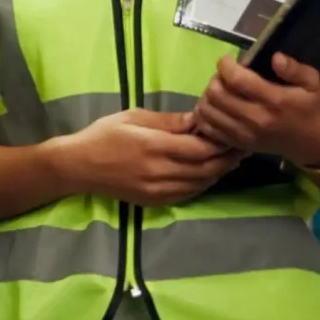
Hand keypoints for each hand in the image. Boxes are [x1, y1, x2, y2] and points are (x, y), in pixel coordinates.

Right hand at [52, 108, 241, 206]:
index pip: (200, 149)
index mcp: (154, 146)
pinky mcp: (155, 201)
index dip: (221, 143)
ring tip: (229, 158)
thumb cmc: (103, 135)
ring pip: (201, 184)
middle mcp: (159, 172)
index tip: (232, 132)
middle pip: (206, 169)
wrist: (78, 167)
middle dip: (227, 158)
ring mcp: (157, 190)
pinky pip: (189, 194)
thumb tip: (198, 120)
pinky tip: (208, 173)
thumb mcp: (134, 117)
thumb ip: (169, 121)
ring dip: (218, 172)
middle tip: (240, 146)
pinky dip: (203, 183)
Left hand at [191, 54, 319, 166]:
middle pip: (217, 94)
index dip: (225, 65)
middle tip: (225, 75)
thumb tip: (275, 57)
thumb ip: (294, 68)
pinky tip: (217, 107)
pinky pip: (208, 128)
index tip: (228, 59)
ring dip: (208, 95)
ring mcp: (244, 134)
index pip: (237, 80)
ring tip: (220, 89)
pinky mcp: (237, 144)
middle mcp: (256, 118)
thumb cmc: (309, 108)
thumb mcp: (312, 83)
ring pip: (208, 111)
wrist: (310, 143)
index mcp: (274, 101)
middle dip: (216, 79)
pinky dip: (206, 114)